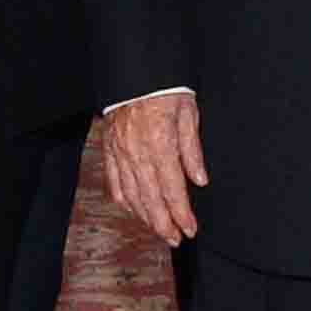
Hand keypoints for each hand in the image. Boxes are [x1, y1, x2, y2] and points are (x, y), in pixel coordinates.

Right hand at [102, 90, 204, 245]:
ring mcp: (120, 152)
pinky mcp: (110, 150)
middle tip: (177, 239)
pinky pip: (115, 183)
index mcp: (160, 143)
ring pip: (131, 195)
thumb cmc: (165, 89)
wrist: (135, 71)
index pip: (173, 188)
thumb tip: (200, 180)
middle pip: (150, 199)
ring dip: (146, 217)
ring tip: (160, 230)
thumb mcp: (188, 114)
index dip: (182, 213)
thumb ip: (192, 150)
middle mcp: (137, 152)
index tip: (191, 229)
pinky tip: (135, 210)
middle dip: (164, 224)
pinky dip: (125, 201)